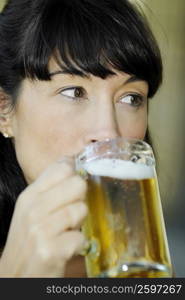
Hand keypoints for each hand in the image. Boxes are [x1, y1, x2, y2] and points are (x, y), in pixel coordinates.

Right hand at [0, 158, 87, 276]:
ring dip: (79, 225)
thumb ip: (50, 186)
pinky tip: (67, 248)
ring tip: (67, 232)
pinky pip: (81, 238)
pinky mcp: (51, 250)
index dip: (75, 175)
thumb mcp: (33, 209)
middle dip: (79, 200)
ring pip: (81, 210)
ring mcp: (41, 230)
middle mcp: (33, 208)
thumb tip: (70, 161)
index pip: (61, 168)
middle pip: (77, 185)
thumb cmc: (29, 239)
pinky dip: (79, 245)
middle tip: (70, 214)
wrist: (15, 275)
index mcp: (29, 195)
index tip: (73, 187)